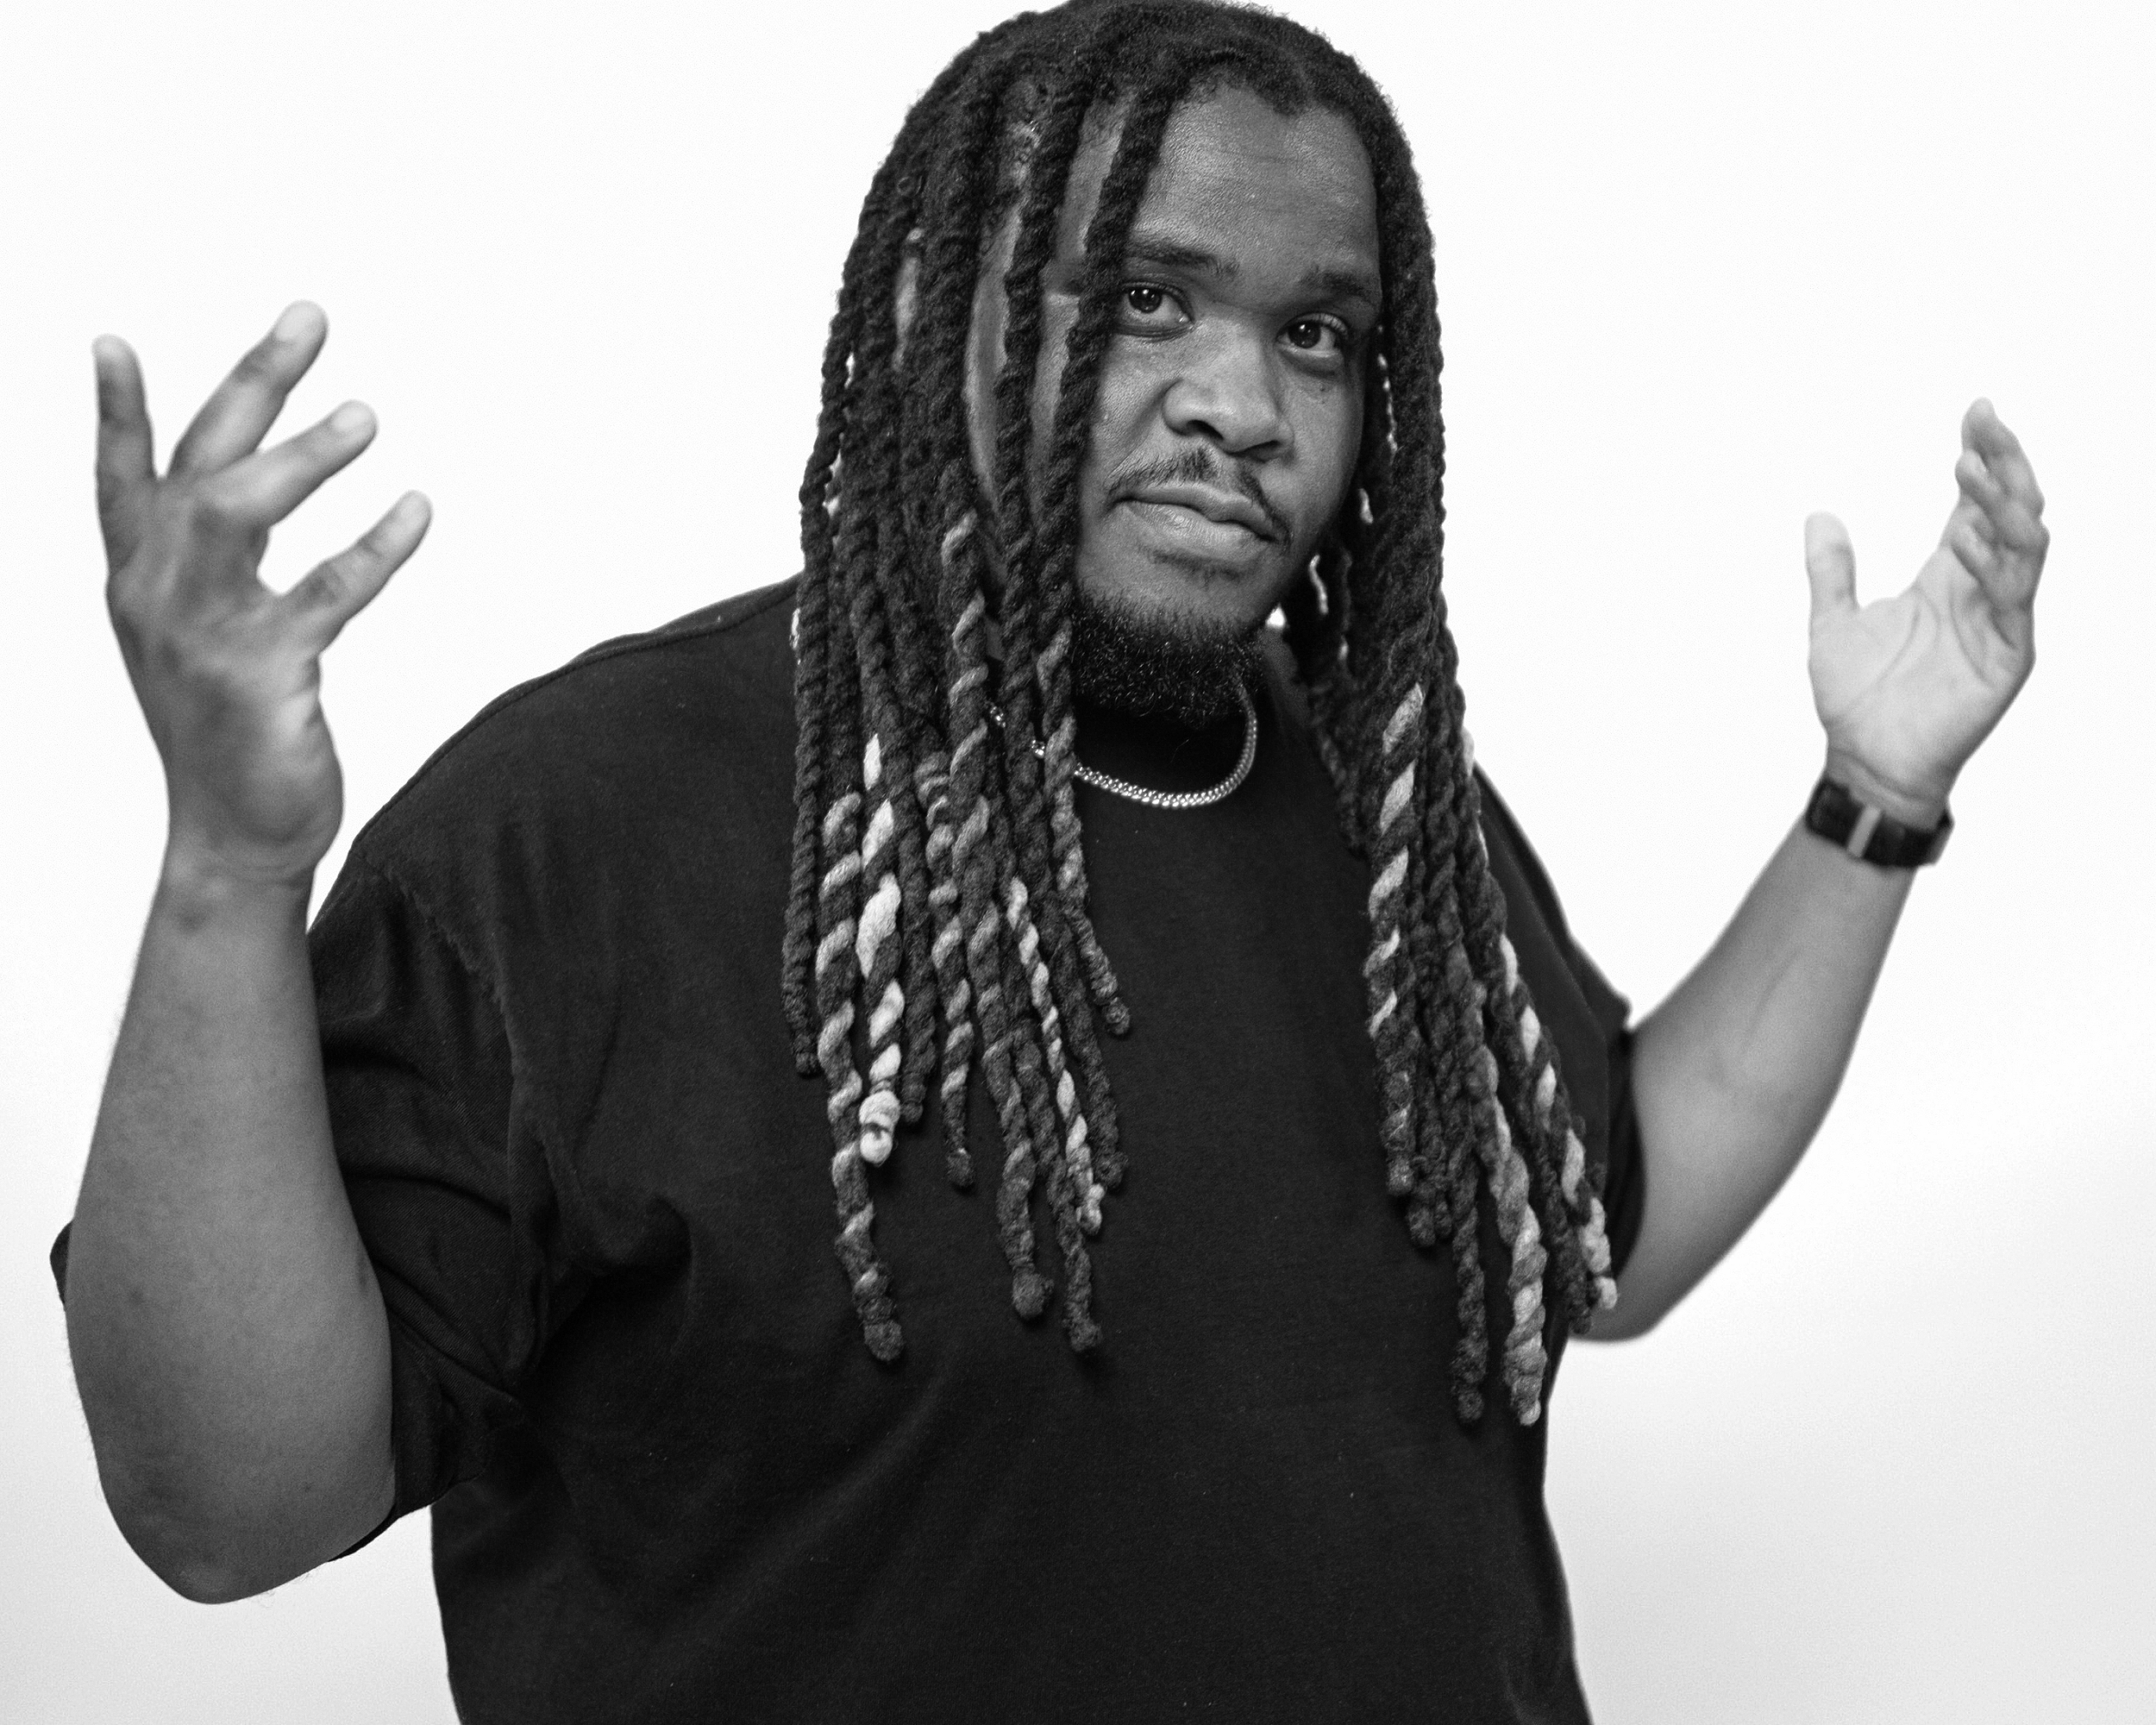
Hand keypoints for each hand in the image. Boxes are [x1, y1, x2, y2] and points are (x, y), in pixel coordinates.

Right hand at [97, 303, 428, 889]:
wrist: (234, 840)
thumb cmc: (228, 735)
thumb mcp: (198, 639)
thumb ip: (211, 564)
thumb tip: (241, 484)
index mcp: (139, 586)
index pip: (118, 482)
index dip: (116, 413)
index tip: (115, 341)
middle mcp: (157, 597)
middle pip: (196, 464)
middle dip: (251, 382)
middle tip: (309, 319)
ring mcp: (202, 634)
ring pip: (236, 511)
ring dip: (303, 456)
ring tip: (367, 415)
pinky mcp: (260, 674)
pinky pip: (326, 595)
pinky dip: (377, 548)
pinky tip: (417, 511)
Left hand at [1803, 400, 2047, 824]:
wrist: (1865, 762)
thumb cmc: (1857, 701)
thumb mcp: (1834, 621)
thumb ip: (1832, 570)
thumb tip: (1820, 515)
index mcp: (1948, 577)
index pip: (1977, 505)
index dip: (1981, 458)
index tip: (1972, 414)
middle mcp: (1981, 591)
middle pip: (2012, 511)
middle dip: (2004, 463)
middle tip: (1985, 422)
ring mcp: (1999, 621)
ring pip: (2026, 545)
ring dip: (2004, 504)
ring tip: (1972, 468)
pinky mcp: (2008, 656)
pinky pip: (2013, 599)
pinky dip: (1994, 564)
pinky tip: (1968, 539)